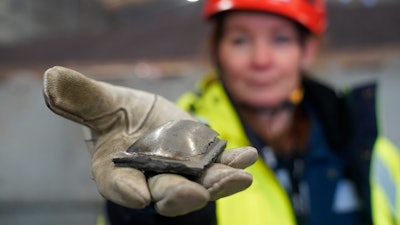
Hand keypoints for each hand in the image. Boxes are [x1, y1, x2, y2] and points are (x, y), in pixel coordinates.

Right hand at [43, 66, 257, 215]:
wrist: (146, 119)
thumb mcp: (102, 103)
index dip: (126, 190)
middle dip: (179, 195)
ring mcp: (182, 172)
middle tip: (193, 195)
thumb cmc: (120, 115)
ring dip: (218, 182)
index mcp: (119, 169)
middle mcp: (152, 178)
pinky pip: (219, 164)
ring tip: (237, 178)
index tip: (137, 195)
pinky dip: (234, 162)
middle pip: (164, 191)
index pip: (118, 184)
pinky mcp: (204, 161)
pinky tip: (249, 156)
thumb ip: (83, 98)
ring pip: (199, 183)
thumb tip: (52, 78)